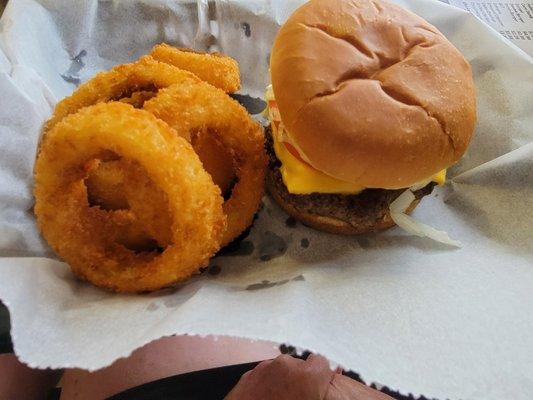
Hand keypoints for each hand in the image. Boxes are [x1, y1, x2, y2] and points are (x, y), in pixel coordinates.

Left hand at [226, 354, 393, 399]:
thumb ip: (321, 391)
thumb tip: (327, 382)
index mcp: (307, 374)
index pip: (323, 361)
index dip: (322, 374)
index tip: (321, 383)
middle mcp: (286, 365)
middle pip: (300, 364)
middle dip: (301, 378)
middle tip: (299, 396)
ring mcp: (265, 367)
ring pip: (281, 369)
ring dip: (282, 380)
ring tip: (281, 398)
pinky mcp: (248, 374)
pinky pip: (264, 374)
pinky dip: (267, 384)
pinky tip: (266, 398)